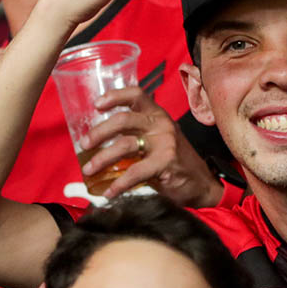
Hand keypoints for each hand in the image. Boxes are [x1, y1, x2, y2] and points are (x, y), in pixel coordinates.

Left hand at [80, 87, 220, 204]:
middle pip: (123, 119)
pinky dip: (118, 184)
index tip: (97, 105)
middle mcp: (160, 124)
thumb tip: (98, 146)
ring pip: (125, 144)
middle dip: (99, 132)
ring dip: (102, 158)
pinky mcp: (166, 162)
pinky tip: (109, 192)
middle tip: (84, 145)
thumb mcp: (157, 141)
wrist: (202, 183)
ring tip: (88, 170)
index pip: (136, 95)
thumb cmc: (174, 162)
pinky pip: (135, 172)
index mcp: (157, 115)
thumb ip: (134, 137)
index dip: (114, 96)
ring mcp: (164, 142)